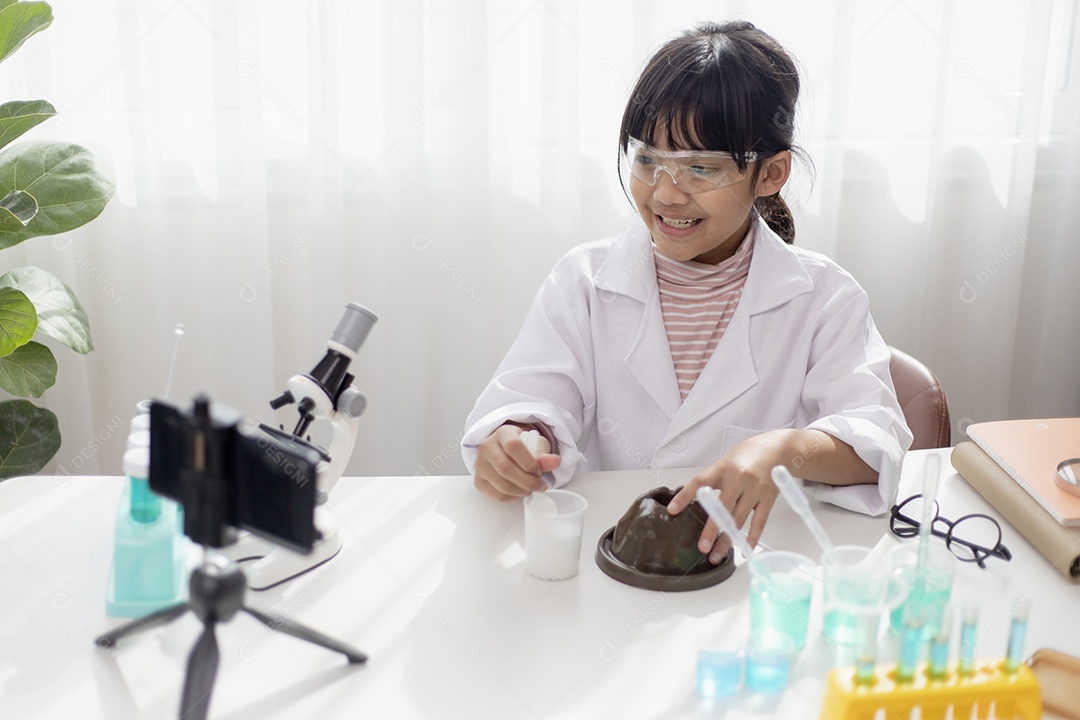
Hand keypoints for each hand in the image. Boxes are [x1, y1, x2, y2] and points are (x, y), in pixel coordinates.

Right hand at [474, 424, 560, 501]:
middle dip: (528, 481)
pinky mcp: (479, 481)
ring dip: (523, 491)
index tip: (539, 470)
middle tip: (540, 485)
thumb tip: (554, 462)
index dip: (529, 462)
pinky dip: (514, 497)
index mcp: (502, 433)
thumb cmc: (522, 447)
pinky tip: (521, 491)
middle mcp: (487, 447)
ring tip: (532, 487)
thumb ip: (544, 454)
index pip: (513, 446)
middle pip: (506, 468)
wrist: (505, 450)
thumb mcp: (536, 445)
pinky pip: (498, 496)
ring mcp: (480, 465)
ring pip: (502, 485)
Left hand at [667, 433, 784, 563]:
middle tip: (702, 547)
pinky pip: (759, 522)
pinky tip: (744, 549)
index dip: (685, 496)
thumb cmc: (746, 456)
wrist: (776, 449)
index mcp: (722, 468)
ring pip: (739, 519)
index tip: (673, 510)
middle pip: (722, 508)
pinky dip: (751, 537)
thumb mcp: (724, 463)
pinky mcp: (768, 498)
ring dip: (727, 540)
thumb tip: (693, 503)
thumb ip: (711, 482)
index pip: (700, 482)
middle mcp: (738, 479)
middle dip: (711, 530)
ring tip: (716, 555)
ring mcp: (755, 489)